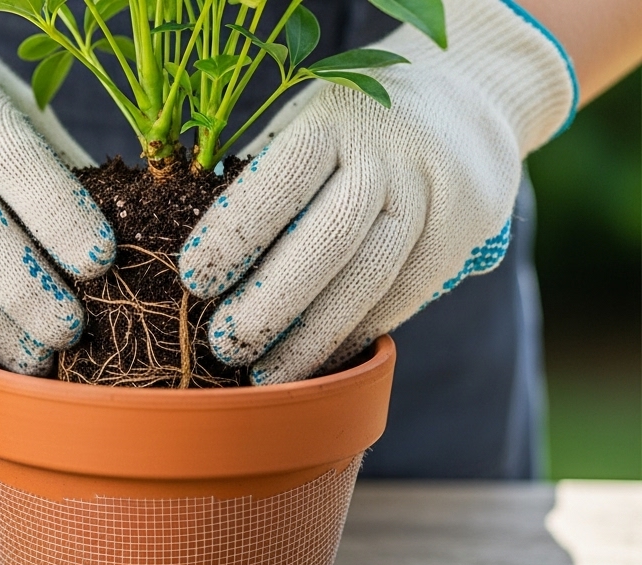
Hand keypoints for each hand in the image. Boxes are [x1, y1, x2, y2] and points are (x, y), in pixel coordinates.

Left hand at [179, 0, 575, 384]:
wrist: (466, 96)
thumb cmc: (350, 125)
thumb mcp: (305, 122)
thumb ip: (262, 177)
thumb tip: (192, 250)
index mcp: (334, 118)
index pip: (280, 181)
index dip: (235, 234)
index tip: (192, 280)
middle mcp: (389, 154)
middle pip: (329, 239)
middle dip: (271, 302)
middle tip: (222, 344)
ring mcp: (433, 194)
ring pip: (371, 277)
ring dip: (312, 337)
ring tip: (264, 374)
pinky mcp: (462, 232)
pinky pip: (405, 296)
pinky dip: (356, 333)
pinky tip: (317, 361)